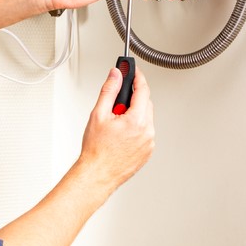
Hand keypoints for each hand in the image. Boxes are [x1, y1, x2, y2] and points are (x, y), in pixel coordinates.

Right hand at [78, 67, 154, 195]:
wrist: (97, 174)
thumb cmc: (96, 149)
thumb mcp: (98, 114)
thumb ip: (109, 90)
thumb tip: (115, 75)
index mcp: (136, 121)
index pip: (143, 90)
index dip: (137, 77)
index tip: (133, 71)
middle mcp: (147, 131)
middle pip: (146, 103)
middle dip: (133, 98)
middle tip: (116, 104)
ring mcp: (149, 143)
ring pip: (146, 118)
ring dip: (134, 114)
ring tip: (116, 124)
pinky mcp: (148, 151)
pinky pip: (146, 131)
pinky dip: (136, 127)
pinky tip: (121, 134)